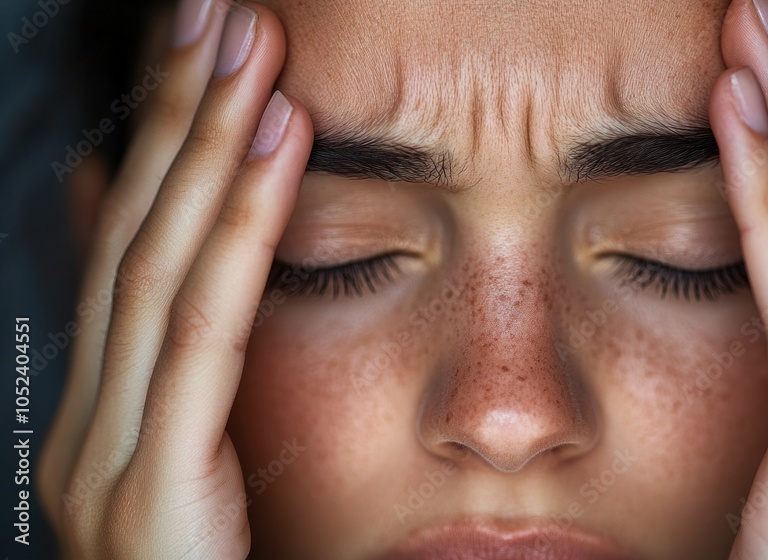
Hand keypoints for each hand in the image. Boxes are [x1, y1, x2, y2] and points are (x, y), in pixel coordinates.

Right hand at [38, 1, 312, 556]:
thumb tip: (211, 269)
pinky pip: (201, 333)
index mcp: (103, 411)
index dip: (168, 140)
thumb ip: (196, 370)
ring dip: (204, 145)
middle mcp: (87, 418)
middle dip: (176, 114)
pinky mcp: (148, 489)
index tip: (210, 56)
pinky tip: (274, 150)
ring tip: (248, 51)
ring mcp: (104, 452)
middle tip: (216, 14)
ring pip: (160, 263)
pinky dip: (236, 231)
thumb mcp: (203, 463)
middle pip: (137, 232)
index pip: (135, 244)